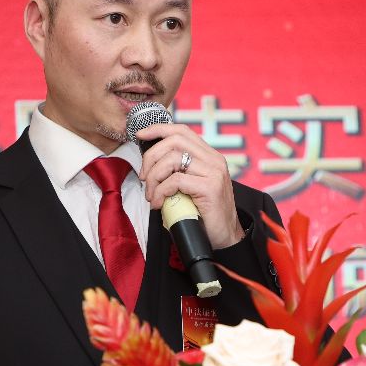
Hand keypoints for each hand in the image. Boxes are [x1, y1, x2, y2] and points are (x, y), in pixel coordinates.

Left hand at [134, 122, 243, 248]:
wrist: (226, 236)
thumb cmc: (204, 213)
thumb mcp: (191, 186)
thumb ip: (179, 171)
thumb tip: (149, 164)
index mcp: (209, 156)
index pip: (182, 131)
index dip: (158, 129)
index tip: (140, 136)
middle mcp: (214, 160)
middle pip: (173, 141)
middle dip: (151, 157)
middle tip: (144, 178)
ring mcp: (213, 172)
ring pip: (171, 160)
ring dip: (153, 178)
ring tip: (152, 195)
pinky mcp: (209, 188)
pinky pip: (175, 181)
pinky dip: (161, 192)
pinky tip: (159, 204)